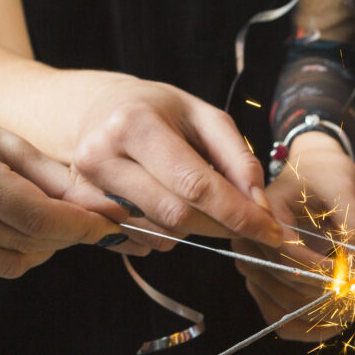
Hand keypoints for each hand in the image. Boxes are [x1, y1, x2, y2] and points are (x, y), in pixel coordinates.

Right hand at [0, 61, 147, 274]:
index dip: (82, 224)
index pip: (37, 215)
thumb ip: (52, 175)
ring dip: (46, 246)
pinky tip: (10, 224)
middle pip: (29, 240)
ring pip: (14, 262)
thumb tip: (106, 206)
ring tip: (52, 218)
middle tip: (93, 220)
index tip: (111, 222)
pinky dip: (14, 249)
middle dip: (71, 234)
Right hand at [71, 74, 279, 247]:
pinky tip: (164, 204)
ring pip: (160, 234)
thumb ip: (239, 159)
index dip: (239, 214)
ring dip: (193, 229)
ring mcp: (86, 187)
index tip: (271, 232)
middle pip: (177, 216)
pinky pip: (140, 243)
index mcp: (135, 125)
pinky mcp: (83, 211)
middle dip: (221, 226)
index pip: (195, 186)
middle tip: (246, 222)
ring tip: (194, 199)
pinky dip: (165, 234)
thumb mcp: (205, 118)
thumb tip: (259, 207)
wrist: (97, 111)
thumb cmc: (159, 112)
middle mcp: (101, 157)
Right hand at [232, 132, 354, 340]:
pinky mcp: (269, 290)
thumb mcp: (343, 187)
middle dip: (340, 297)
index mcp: (262, 216)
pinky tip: (348, 319)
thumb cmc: (324, 174)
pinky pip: (286, 322)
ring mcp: (257, 272)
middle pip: (291, 288)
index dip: (326, 274)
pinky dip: (318, 326)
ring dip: (334, 316)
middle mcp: (251, 247)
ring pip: (290, 312)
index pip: (289, 257)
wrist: (313, 174)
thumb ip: (352, 223)